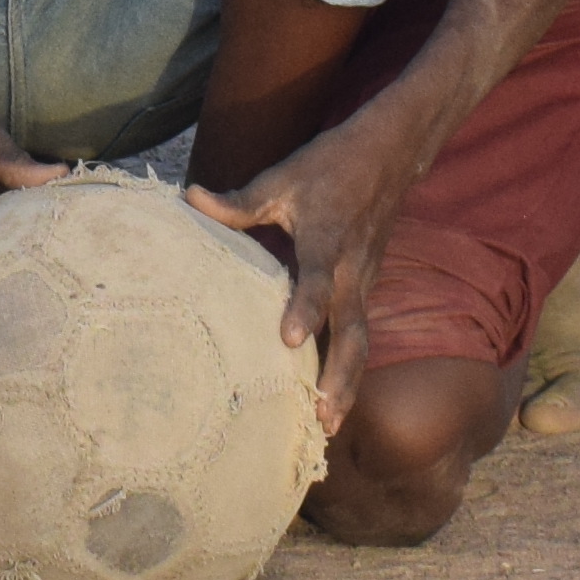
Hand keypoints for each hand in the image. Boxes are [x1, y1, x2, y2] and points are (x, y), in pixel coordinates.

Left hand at [188, 110, 414, 422]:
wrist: (389, 155)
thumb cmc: (330, 165)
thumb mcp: (283, 176)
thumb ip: (240, 201)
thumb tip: (190, 197)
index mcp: (328, 238)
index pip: (318, 279)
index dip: (305, 307)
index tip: (288, 339)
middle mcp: (354, 268)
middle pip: (350, 330)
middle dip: (339, 374)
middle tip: (322, 415)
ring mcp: (366, 280)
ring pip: (361, 340)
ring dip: (349, 382)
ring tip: (330, 424)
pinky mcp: (368, 287)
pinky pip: (361, 332)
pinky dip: (352, 367)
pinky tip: (335, 397)